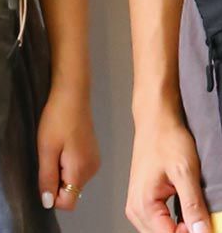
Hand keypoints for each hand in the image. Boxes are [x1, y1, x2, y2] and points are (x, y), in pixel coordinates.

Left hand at [37, 85, 100, 211]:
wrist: (72, 94)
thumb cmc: (57, 119)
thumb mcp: (46, 148)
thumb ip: (47, 176)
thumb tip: (48, 203)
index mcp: (81, 172)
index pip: (68, 202)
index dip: (52, 196)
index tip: (42, 174)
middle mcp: (91, 171)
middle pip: (71, 191)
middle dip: (55, 181)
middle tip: (45, 156)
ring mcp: (94, 161)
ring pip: (73, 179)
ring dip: (60, 170)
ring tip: (52, 147)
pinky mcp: (92, 152)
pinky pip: (77, 168)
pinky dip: (66, 163)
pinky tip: (60, 143)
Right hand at [126, 110, 210, 232]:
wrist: (155, 122)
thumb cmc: (166, 139)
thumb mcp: (185, 172)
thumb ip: (193, 206)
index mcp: (143, 203)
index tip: (207, 227)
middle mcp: (135, 208)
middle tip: (202, 221)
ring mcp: (138, 205)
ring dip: (181, 231)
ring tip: (196, 217)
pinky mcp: (144, 202)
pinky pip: (160, 225)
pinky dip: (176, 226)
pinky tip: (188, 217)